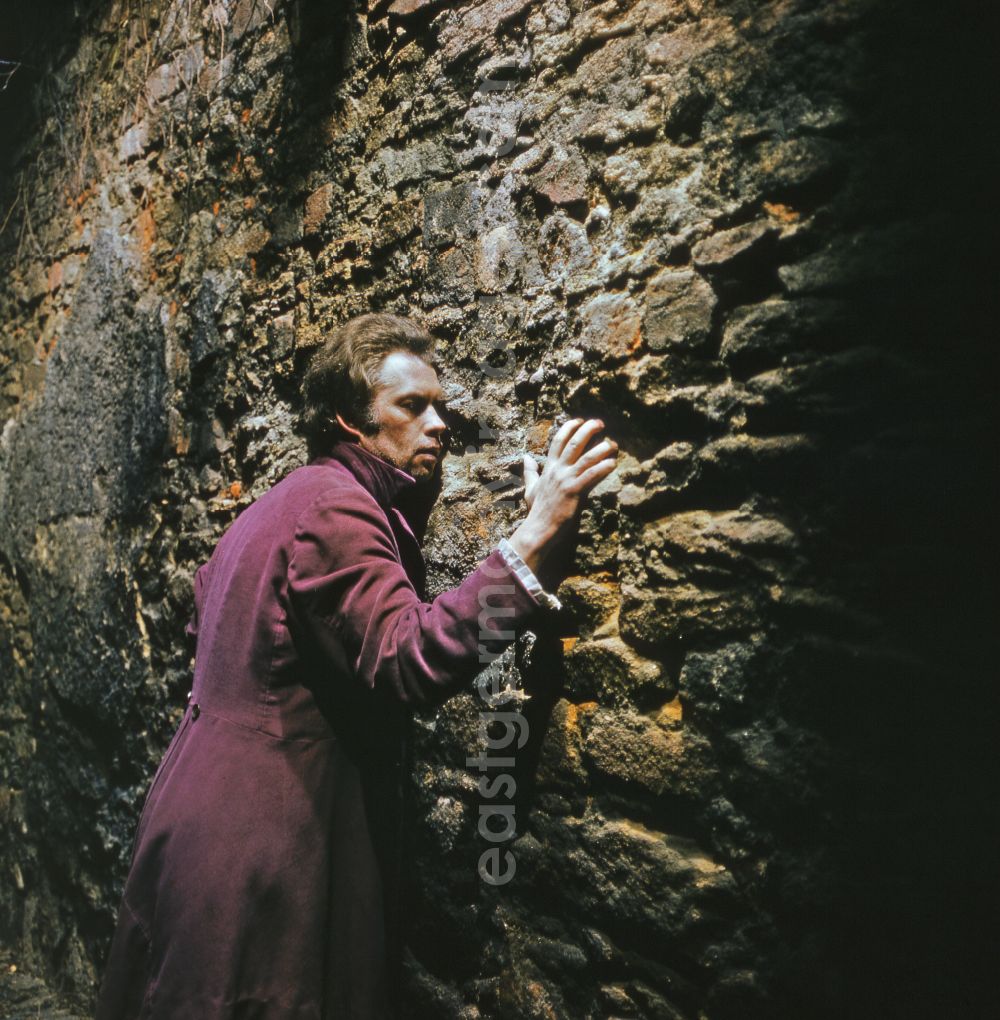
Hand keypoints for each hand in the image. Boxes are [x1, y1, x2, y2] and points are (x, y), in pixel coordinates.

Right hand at [509, 418, 617, 575]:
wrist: (539, 528)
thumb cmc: (537, 510)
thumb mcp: (531, 488)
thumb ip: (530, 472)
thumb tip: (526, 457)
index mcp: (549, 468)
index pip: (558, 441)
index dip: (569, 428)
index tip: (580, 420)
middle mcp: (558, 470)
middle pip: (574, 443)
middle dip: (588, 430)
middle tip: (600, 423)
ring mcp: (566, 480)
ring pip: (586, 458)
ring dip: (601, 448)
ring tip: (612, 443)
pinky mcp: (574, 491)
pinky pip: (591, 476)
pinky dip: (603, 468)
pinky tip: (613, 463)